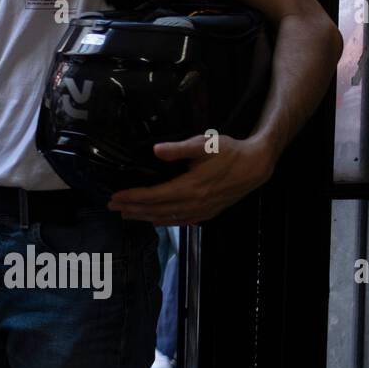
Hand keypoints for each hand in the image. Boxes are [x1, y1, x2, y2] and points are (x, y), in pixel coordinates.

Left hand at [107, 134, 275, 224]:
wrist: (256, 166)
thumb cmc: (229, 151)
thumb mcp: (204, 144)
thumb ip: (178, 149)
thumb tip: (156, 150)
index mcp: (190, 187)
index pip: (154, 196)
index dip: (133, 197)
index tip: (115, 197)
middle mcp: (194, 203)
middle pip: (157, 209)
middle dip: (133, 209)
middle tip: (112, 207)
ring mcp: (202, 210)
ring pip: (168, 218)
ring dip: (146, 217)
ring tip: (128, 215)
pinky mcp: (210, 212)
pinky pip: (183, 222)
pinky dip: (167, 222)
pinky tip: (157, 222)